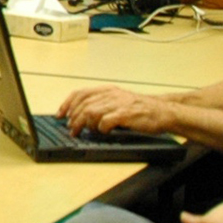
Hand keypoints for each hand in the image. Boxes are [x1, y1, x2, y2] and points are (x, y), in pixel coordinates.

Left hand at [60, 86, 175, 136]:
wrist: (162, 111)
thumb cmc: (140, 109)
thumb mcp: (118, 101)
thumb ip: (102, 104)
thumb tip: (80, 115)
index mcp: (107, 90)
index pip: (80, 93)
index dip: (67, 104)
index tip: (60, 115)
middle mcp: (111, 94)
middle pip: (83, 104)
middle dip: (74, 118)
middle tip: (72, 130)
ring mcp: (118, 103)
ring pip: (91, 112)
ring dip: (84, 124)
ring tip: (84, 132)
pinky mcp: (126, 114)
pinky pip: (105, 121)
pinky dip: (100, 128)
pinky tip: (103, 132)